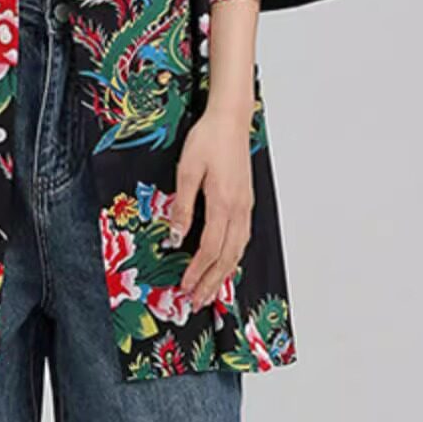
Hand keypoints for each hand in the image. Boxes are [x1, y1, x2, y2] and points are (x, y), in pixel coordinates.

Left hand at [167, 103, 254, 309]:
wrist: (231, 119)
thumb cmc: (208, 139)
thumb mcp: (186, 170)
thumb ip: (182, 206)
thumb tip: (176, 236)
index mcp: (222, 202)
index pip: (209, 248)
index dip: (197, 271)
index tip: (185, 287)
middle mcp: (238, 209)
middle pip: (227, 257)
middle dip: (211, 282)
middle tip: (198, 302)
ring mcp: (245, 207)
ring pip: (238, 250)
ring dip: (224, 274)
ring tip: (211, 292)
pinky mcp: (246, 202)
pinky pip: (242, 238)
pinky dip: (233, 258)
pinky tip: (226, 265)